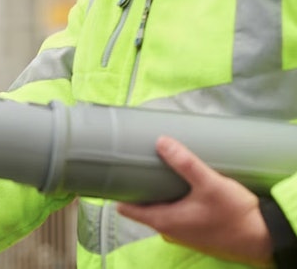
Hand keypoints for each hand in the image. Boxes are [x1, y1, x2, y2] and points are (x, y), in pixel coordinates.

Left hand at [116, 136, 271, 266]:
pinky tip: (182, 187)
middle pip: (142, 207)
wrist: (263, 238)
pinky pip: (176, 215)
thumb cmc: (235, 215)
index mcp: (163, 221)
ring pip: (160, 211)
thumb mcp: (210, 183)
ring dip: (158, 194)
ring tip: (159, 172)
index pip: (126, 209)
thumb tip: (161, 141)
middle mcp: (168, 230)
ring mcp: (182, 233)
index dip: (117, 191)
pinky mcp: (196, 232)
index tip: (114, 173)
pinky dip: (174, 201)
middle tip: (138, 164)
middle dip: (139, 188)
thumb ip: (185, 163)